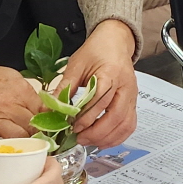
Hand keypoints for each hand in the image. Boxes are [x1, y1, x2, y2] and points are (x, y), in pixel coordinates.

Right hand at [0, 54, 40, 143]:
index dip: (46, 121)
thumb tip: (41, 104)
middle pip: (33, 128)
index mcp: (20, 91)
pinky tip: (6, 152)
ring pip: (19, 140)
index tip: (48, 127)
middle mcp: (9, 107)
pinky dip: (1, 151)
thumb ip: (26, 91)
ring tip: (24, 147)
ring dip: (23, 145)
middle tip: (36, 139)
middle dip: (37, 135)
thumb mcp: (10, 76)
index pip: (43, 112)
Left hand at [60, 21, 139, 147]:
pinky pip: (130, 125)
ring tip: (88, 141)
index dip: (87, 116)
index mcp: (111, 72)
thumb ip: (65, 88)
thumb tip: (49, 109)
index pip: (102, 99)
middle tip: (79, 138)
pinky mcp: (133, 103)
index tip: (72, 126)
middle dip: (96, 132)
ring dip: (107, 137)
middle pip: (116, 115)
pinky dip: (117, 137)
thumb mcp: (76, 65)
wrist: (115, 42)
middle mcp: (125, 86)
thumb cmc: (96, 51)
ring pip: (125, 124)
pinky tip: (102, 140)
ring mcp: (132, 96)